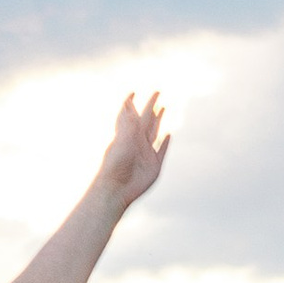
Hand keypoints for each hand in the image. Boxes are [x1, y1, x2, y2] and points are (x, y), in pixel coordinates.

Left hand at [95, 88, 168, 213]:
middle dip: (151, 106)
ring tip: (163, 108)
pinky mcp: (154, 165)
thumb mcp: (122, 142)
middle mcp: (136, 141)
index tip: (133, 92)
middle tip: (156, 92)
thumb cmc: (115, 167)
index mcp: (127, 135)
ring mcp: (145, 152)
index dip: (131, 104)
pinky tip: (168, 135)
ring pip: (154, 132)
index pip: (130, 115)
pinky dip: (165, 143)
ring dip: (159, 120)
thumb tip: (128, 105)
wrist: (117, 190)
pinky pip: (161, 151)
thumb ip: (128, 125)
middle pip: (146, 119)